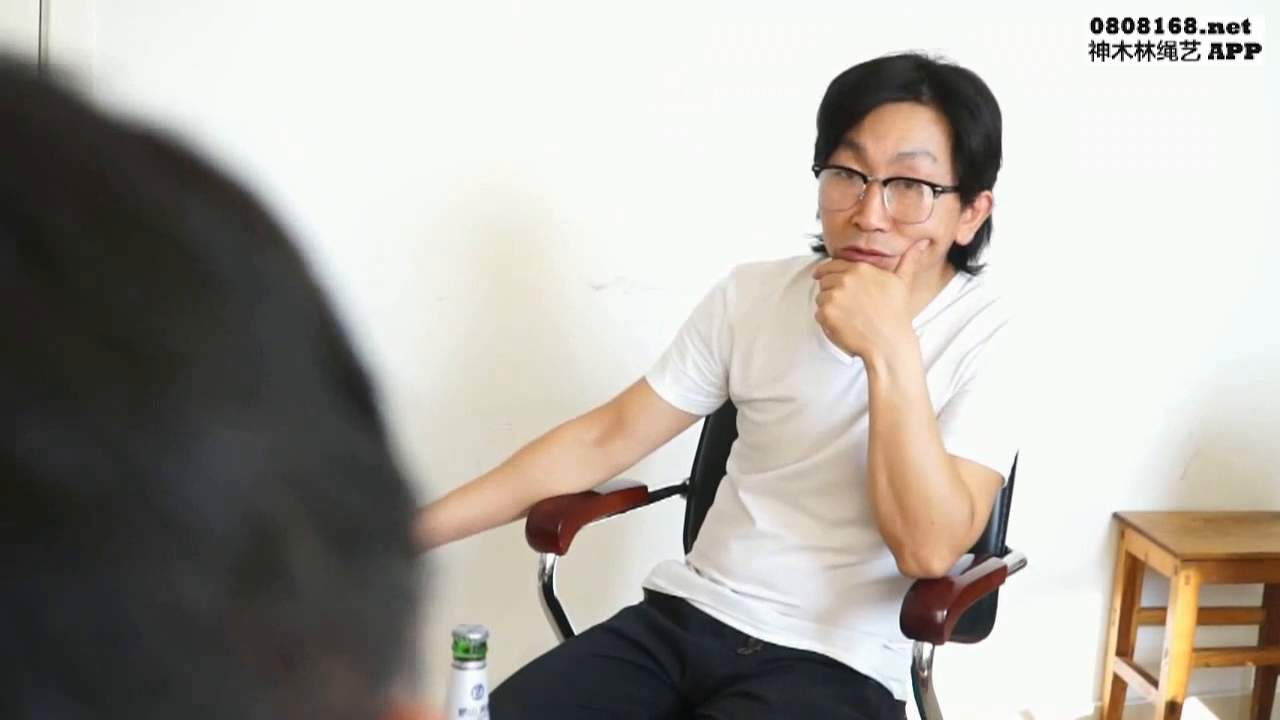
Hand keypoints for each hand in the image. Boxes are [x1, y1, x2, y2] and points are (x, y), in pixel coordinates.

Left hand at [812, 239, 928, 359]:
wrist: (888, 341)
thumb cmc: (896, 314)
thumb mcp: (902, 282)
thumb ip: (908, 260)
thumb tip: (922, 243)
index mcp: (860, 269)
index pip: (832, 265)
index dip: (826, 271)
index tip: (821, 275)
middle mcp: (845, 279)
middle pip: (824, 280)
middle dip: (831, 290)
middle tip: (844, 304)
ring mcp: (834, 296)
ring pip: (820, 297)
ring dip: (829, 306)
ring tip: (847, 316)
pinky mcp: (826, 313)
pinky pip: (818, 314)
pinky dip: (826, 321)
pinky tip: (843, 325)